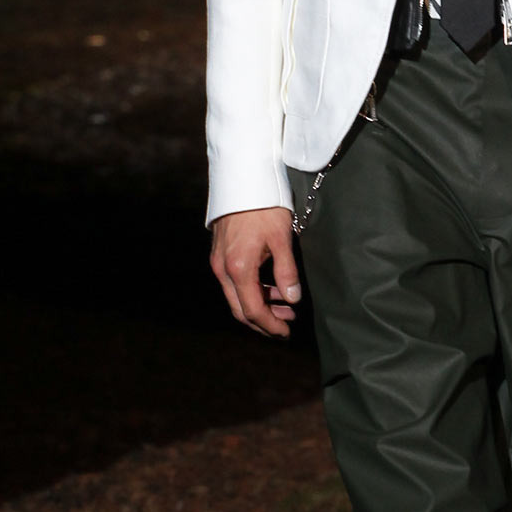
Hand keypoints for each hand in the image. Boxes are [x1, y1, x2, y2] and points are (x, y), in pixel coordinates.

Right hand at [210, 206, 302, 338]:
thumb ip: (286, 272)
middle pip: (240, 310)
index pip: (253, 310)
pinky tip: (272, 288)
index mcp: (238, 268)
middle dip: (264, 322)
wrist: (241, 178)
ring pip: (236, 297)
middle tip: (287, 325)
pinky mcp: (219, 254)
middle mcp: (223, 269)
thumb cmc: (264, 206)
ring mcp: (218, 262)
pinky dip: (252, 291)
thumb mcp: (281, 238)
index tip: (287, 333)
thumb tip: (293, 299)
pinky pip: (233, 283)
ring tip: (286, 307)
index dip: (270, 326)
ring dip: (259, 306)